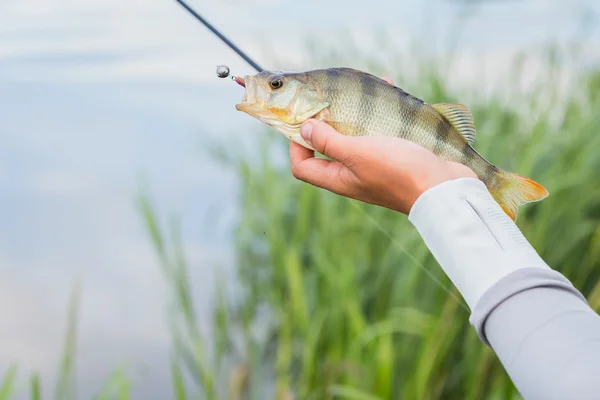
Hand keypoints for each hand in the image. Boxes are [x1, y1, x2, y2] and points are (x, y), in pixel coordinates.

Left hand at [288, 77, 476, 214]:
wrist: (444, 188)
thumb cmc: (398, 171)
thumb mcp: (358, 153)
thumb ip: (329, 141)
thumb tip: (303, 129)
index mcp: (338, 178)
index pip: (302, 166)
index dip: (296, 145)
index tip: (304, 121)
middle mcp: (352, 174)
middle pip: (327, 148)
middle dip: (327, 122)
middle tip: (331, 99)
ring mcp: (374, 166)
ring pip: (355, 136)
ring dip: (355, 114)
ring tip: (361, 91)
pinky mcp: (395, 157)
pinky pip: (380, 133)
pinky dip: (380, 114)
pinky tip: (389, 92)